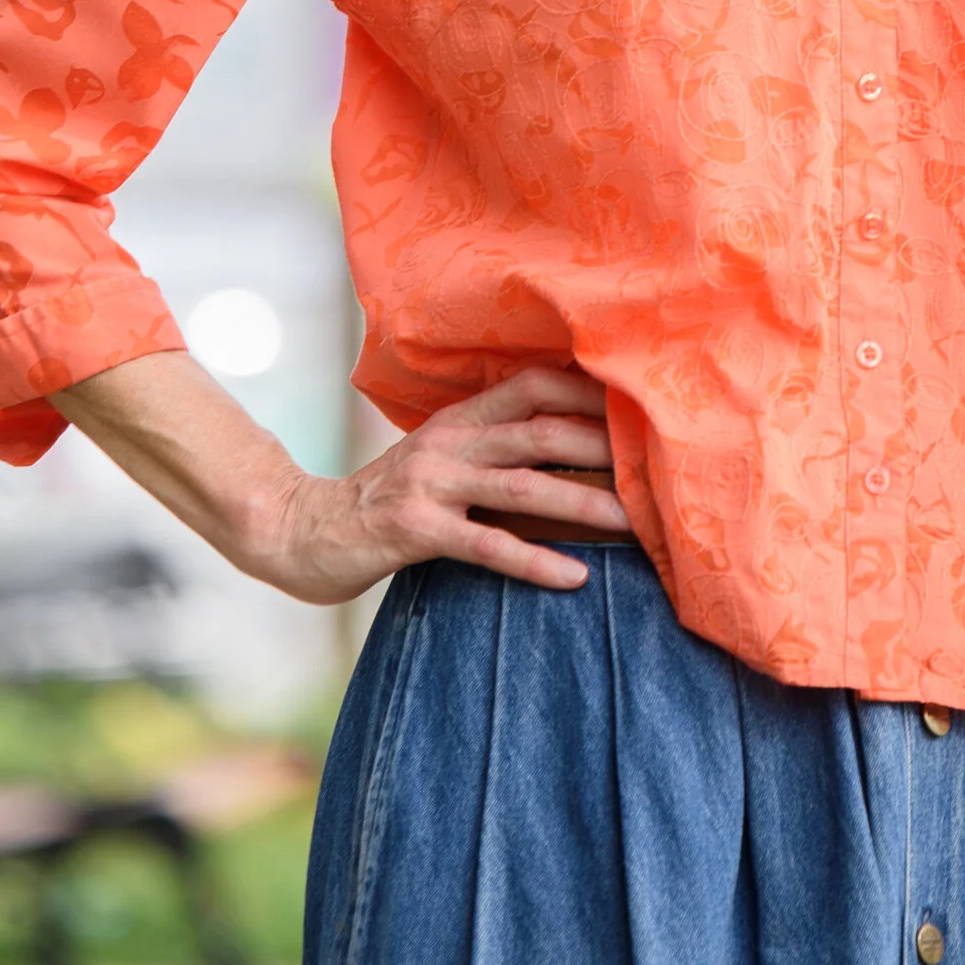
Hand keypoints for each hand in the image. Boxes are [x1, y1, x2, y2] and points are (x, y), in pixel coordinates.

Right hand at [245, 366, 634, 600]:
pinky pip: (486, 546)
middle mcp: (450, 442)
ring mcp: (431, 484)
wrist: (303, 531)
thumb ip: (494, 455)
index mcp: (459, 419)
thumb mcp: (440, 463)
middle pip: (541, 433)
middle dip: (605, 450)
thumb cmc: (386, 502)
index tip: (643, 408)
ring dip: (584, 503)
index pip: (534, 386)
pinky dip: (535, 562)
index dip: (590, 394)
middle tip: (661, 471)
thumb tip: (573, 464)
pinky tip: (575, 578)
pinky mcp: (415, 531)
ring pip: (523, 488)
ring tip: (635, 525)